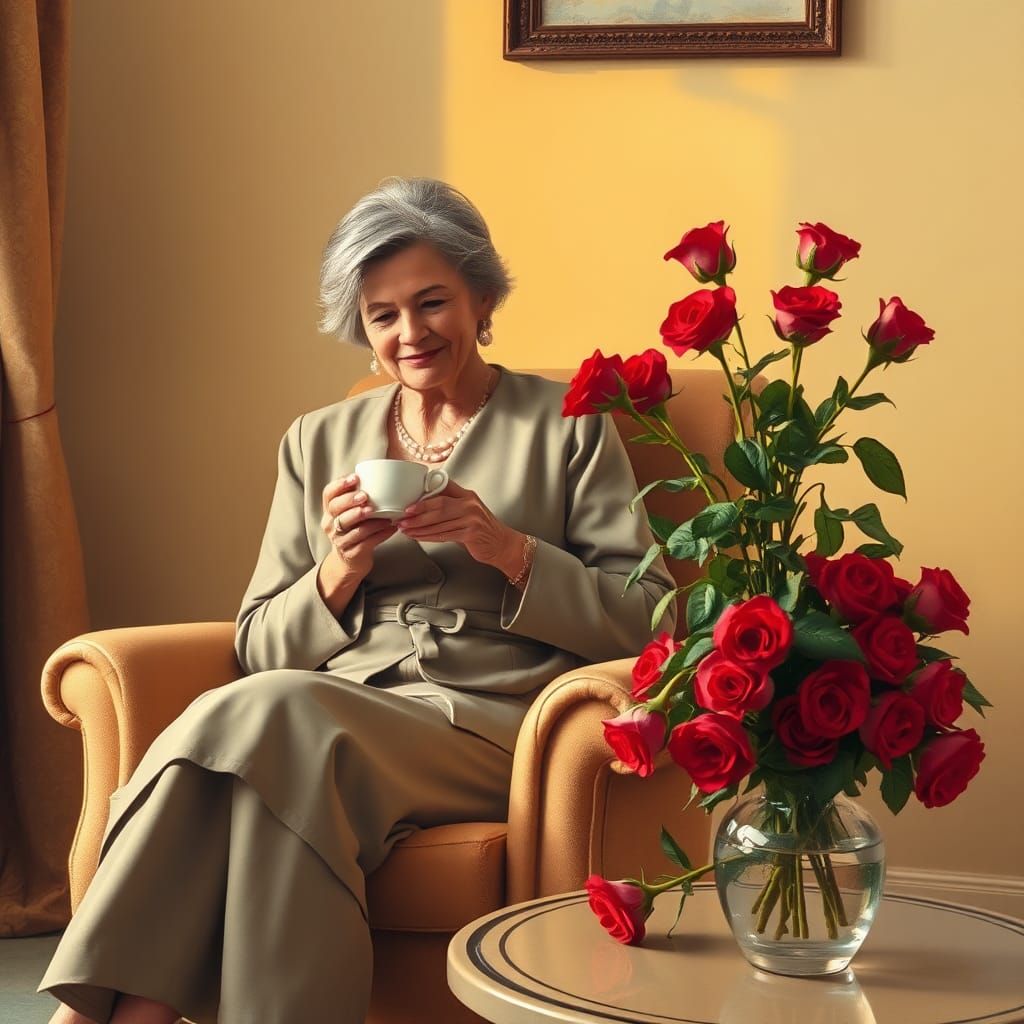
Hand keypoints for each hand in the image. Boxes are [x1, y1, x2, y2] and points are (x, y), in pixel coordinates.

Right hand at [321, 473, 396, 579]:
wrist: (351, 559)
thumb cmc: (356, 528)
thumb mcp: (352, 512)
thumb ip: (360, 497)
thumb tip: (383, 475)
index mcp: (330, 510)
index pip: (328, 494)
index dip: (340, 485)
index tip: (355, 478)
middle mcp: (330, 524)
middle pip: (337, 509)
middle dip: (351, 501)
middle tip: (365, 496)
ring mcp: (339, 540)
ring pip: (353, 528)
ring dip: (371, 521)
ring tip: (385, 516)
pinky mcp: (351, 553)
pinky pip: (366, 542)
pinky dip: (381, 534)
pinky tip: (391, 528)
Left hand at [397, 480, 523, 577]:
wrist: (502, 545)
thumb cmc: (482, 529)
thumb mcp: (468, 511)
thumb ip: (450, 506)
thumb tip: (422, 505)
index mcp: (467, 495)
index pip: (443, 488)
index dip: (424, 493)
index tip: (408, 501)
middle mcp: (470, 504)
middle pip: (438, 505)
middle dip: (417, 513)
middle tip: (402, 517)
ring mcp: (471, 519)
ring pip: (439, 522)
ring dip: (419, 527)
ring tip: (405, 529)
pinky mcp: (471, 533)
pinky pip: (444, 535)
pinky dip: (428, 537)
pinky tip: (418, 537)